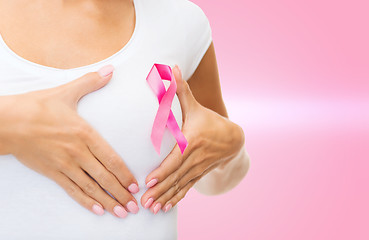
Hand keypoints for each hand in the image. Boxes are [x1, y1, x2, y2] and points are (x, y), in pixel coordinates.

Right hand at [0, 65, 139, 217]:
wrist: (7, 121)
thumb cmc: (38, 106)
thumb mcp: (67, 92)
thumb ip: (92, 82)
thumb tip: (111, 69)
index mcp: (85, 133)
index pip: (111, 159)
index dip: (125, 174)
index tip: (136, 186)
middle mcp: (77, 152)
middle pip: (104, 177)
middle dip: (121, 193)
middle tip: (135, 206)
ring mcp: (64, 164)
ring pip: (91, 188)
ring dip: (108, 201)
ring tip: (122, 212)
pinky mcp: (52, 172)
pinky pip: (72, 190)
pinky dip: (86, 202)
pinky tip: (97, 210)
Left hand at [140, 65, 243, 213]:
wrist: (232, 139)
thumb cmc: (209, 121)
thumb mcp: (195, 106)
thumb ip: (181, 89)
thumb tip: (171, 68)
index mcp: (192, 142)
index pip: (175, 159)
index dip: (162, 171)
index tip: (148, 181)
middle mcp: (194, 159)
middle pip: (175, 177)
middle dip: (159, 190)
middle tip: (144, 201)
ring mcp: (196, 169)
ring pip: (179, 186)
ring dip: (165, 198)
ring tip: (151, 209)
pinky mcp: (197, 175)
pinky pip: (185, 189)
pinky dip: (175, 199)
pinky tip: (164, 209)